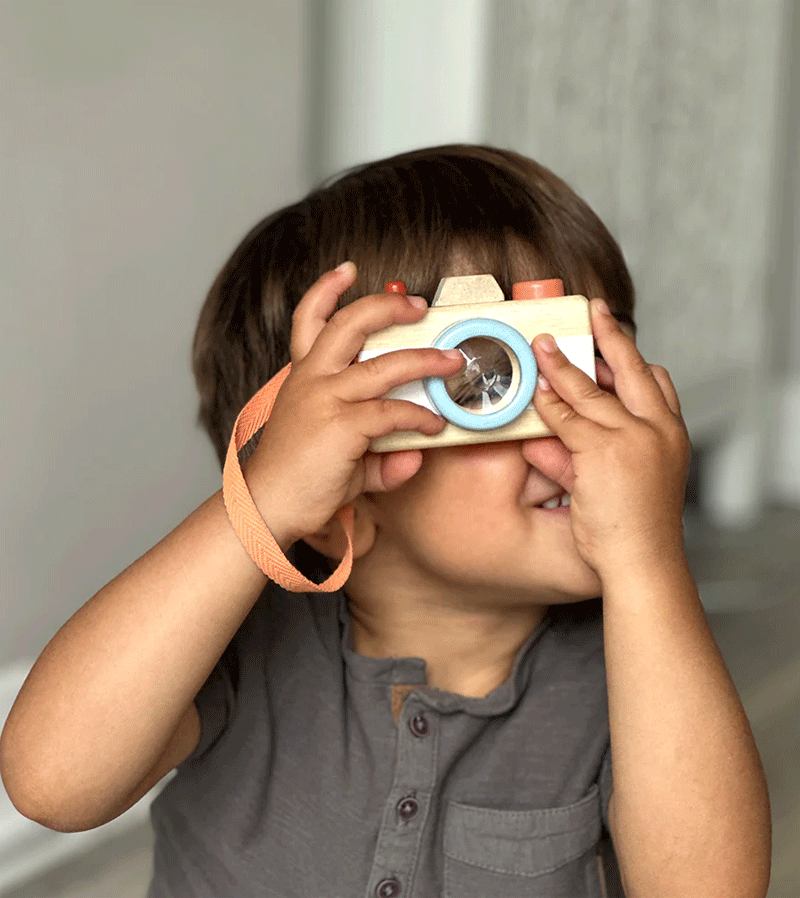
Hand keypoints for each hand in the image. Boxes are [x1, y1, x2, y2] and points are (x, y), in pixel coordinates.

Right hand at [242, 263, 464, 545]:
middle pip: (349, 324)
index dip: (327, 289)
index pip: (309, 320)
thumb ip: (378, 452)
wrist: (268, 507)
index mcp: (304, 376)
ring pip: (383, 365)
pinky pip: (392, 412)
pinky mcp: (341, 426)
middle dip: (387, 306)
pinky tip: (434, 426)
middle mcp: (312, 379)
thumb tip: (415, 454)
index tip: (348, 270)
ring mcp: (325, 399)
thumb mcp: (340, 454)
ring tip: (452, 361)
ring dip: (425, 359)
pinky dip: (419, 416)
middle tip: (418, 305)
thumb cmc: (299, 478)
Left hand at [528, 299, 691, 579]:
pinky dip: (548, 403)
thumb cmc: (633, 529)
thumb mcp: (616, 481)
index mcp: (670, 434)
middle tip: (594, 310)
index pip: (657, 381)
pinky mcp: (605, 450)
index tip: (614, 339)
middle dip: (611, 335)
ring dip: (562, 364)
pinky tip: (535, 389)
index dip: (632, 357)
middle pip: (633, 369)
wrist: (642, 561)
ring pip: (591, 390)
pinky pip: (568, 418)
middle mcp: (658, 429)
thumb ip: (579, 454)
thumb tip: (543, 434)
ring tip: (542, 344)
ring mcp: (633, 438)